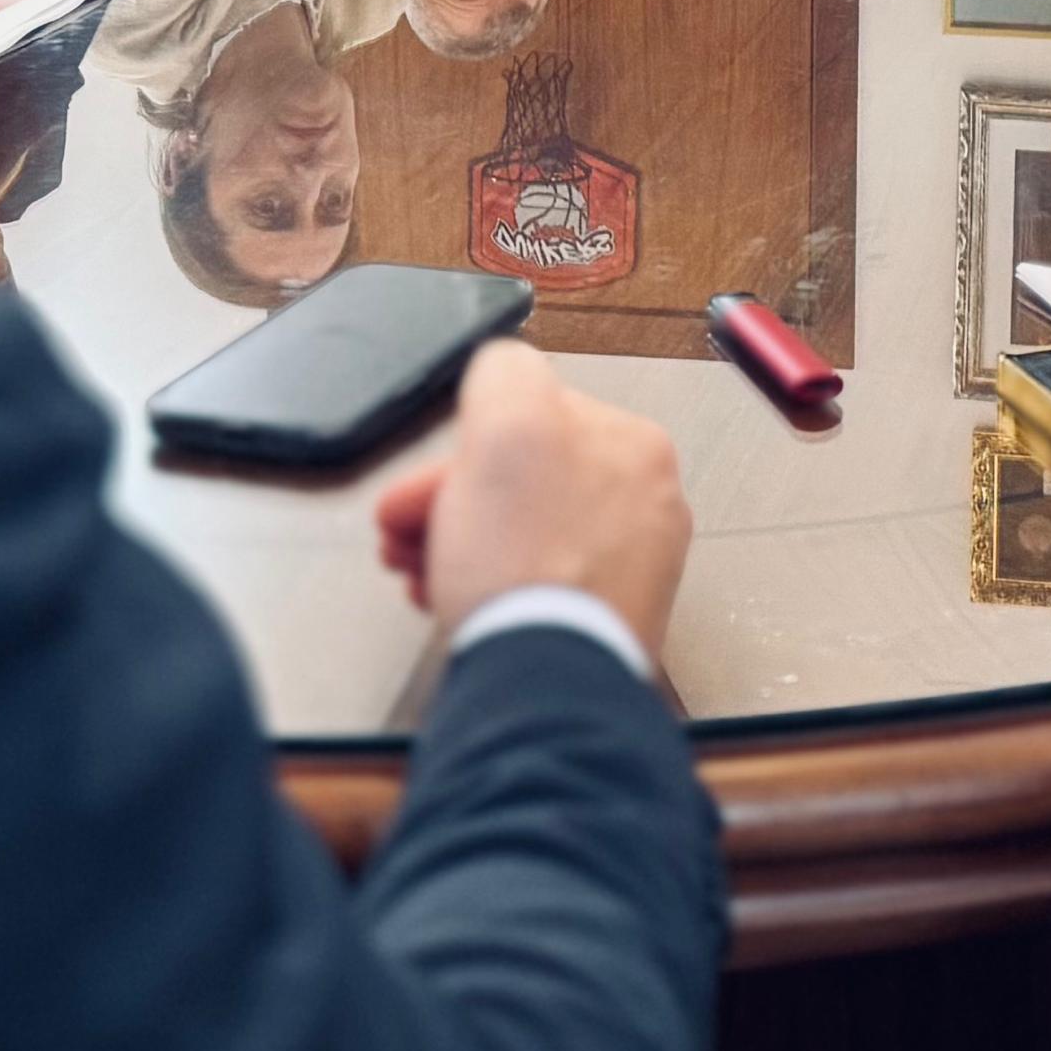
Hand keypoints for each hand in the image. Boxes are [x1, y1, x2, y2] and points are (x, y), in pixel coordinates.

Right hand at [371, 340, 695, 663]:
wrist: (546, 679)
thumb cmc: (529, 561)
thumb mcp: (506, 421)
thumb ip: (505, 371)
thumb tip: (502, 371)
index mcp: (633, 443)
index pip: (528, 421)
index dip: (460, 452)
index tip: (419, 487)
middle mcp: (645, 503)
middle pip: (523, 484)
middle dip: (451, 503)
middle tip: (405, 533)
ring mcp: (629, 569)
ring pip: (523, 536)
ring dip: (459, 545)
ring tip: (421, 575)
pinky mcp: (604, 623)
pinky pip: (536, 587)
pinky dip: (491, 589)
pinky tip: (455, 603)